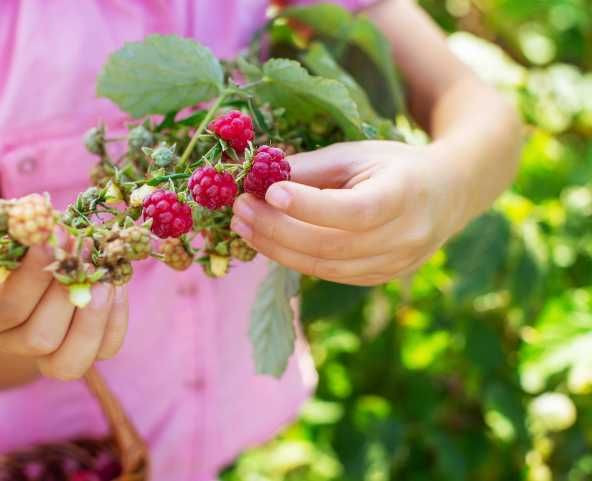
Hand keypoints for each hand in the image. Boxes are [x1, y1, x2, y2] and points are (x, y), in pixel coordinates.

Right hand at [0, 224, 127, 380]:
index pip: (6, 307)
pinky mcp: (86, 354)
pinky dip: (115, 317)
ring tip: (104, 279)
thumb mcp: (12, 231)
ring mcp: (49, 355)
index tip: (52, 240)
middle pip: (39, 338)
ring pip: (70, 360)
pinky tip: (114, 287)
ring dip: (93, 316)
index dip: (32, 276)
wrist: (47, 264)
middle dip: (66, 295)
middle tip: (83, 253)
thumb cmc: (24, 245)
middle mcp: (13, 342)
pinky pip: (106, 349)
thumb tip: (34, 210)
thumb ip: (16, 221)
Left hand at [231, 140, 468, 284]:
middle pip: (330, 245)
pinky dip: (293, 258)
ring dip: (275, 248)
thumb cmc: (395, 166)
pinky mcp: (378, 279)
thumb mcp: (357, 155)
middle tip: (240, 208)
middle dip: (276, 228)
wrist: (446, 194)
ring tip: (243, 225)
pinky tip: (268, 240)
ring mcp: (392, 265)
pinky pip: (328, 274)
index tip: (269, 191)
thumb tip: (258, 177)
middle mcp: (403, 238)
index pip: (353, 211)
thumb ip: (311, 169)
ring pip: (324, 267)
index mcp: (403, 197)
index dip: (308, 206)